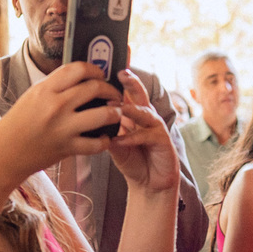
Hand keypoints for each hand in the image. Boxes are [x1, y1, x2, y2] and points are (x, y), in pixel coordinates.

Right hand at [0, 61, 121, 180]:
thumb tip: (82, 77)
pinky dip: (106, 141)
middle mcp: (56, 106)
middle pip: (95, 88)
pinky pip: (97, 144)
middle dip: (110, 89)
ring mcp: (63, 127)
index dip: (95, 69)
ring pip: (103, 114)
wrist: (5, 151)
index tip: (100, 74)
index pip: (78, 69)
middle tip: (114, 94)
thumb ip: (56, 86)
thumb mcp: (34, 95)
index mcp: (46, 89)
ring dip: (116, 113)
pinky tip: (105, 137)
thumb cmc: (20, 122)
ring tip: (116, 113)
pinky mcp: (68, 147)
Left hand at [108, 70, 178, 194]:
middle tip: (121, 74)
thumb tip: (89, 117)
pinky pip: (147, 135)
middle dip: (132, 83)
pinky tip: (119, 141)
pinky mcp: (163, 141)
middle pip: (140, 95)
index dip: (121, 80)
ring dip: (130, 110)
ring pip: (144, 113)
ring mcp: (156, 128)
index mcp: (133, 114)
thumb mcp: (113, 143)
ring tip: (116, 109)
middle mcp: (146, 117)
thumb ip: (105, 129)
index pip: (126, 93)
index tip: (108, 68)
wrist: (149, 183)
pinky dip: (132, 138)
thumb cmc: (132, 160)